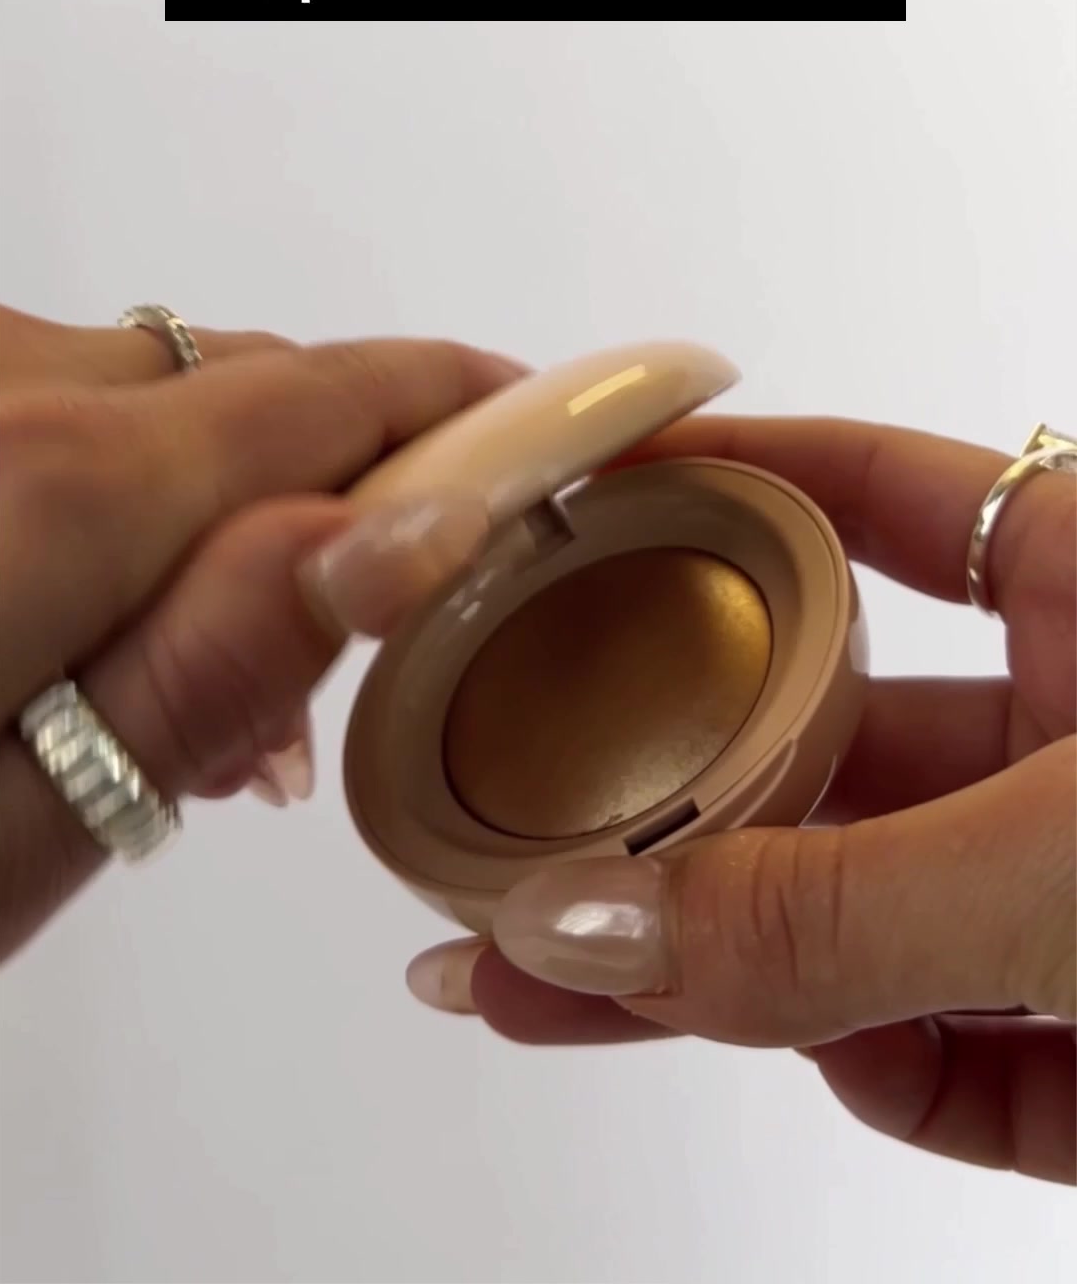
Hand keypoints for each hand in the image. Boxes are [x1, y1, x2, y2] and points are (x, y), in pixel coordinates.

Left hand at [0, 305, 518, 961]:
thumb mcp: (23, 828)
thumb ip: (212, 669)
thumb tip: (412, 535)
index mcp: (59, 484)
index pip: (331, 399)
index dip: (474, 410)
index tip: (576, 437)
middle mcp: (5, 381)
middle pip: (260, 390)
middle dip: (345, 499)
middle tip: (344, 680)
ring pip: (169, 393)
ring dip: (226, 505)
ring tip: (197, 704)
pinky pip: (75, 400)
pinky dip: (130, 487)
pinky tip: (104, 622)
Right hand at [407, 416, 1076, 1185]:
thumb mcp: (1059, 856)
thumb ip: (829, 908)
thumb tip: (585, 929)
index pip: (876, 491)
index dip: (728, 474)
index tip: (587, 485)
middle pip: (832, 732)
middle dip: (672, 784)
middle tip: (521, 805)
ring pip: (869, 907)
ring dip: (733, 962)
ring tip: (565, 993)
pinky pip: (956, 1047)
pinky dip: (889, 1069)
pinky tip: (840, 1067)